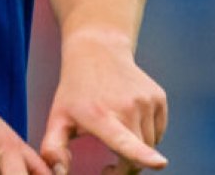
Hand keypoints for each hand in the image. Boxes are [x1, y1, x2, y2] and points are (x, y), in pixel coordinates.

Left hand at [40, 30, 167, 173]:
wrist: (97, 51)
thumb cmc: (74, 90)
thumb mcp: (57, 117)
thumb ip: (54, 148)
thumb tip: (58, 174)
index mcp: (99, 116)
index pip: (123, 140)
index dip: (141, 154)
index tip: (160, 163)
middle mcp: (126, 107)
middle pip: (138, 156)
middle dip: (126, 168)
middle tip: (108, 168)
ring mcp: (146, 101)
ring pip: (151, 145)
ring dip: (137, 151)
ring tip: (115, 137)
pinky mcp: (159, 98)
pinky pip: (158, 131)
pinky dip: (147, 136)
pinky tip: (128, 120)